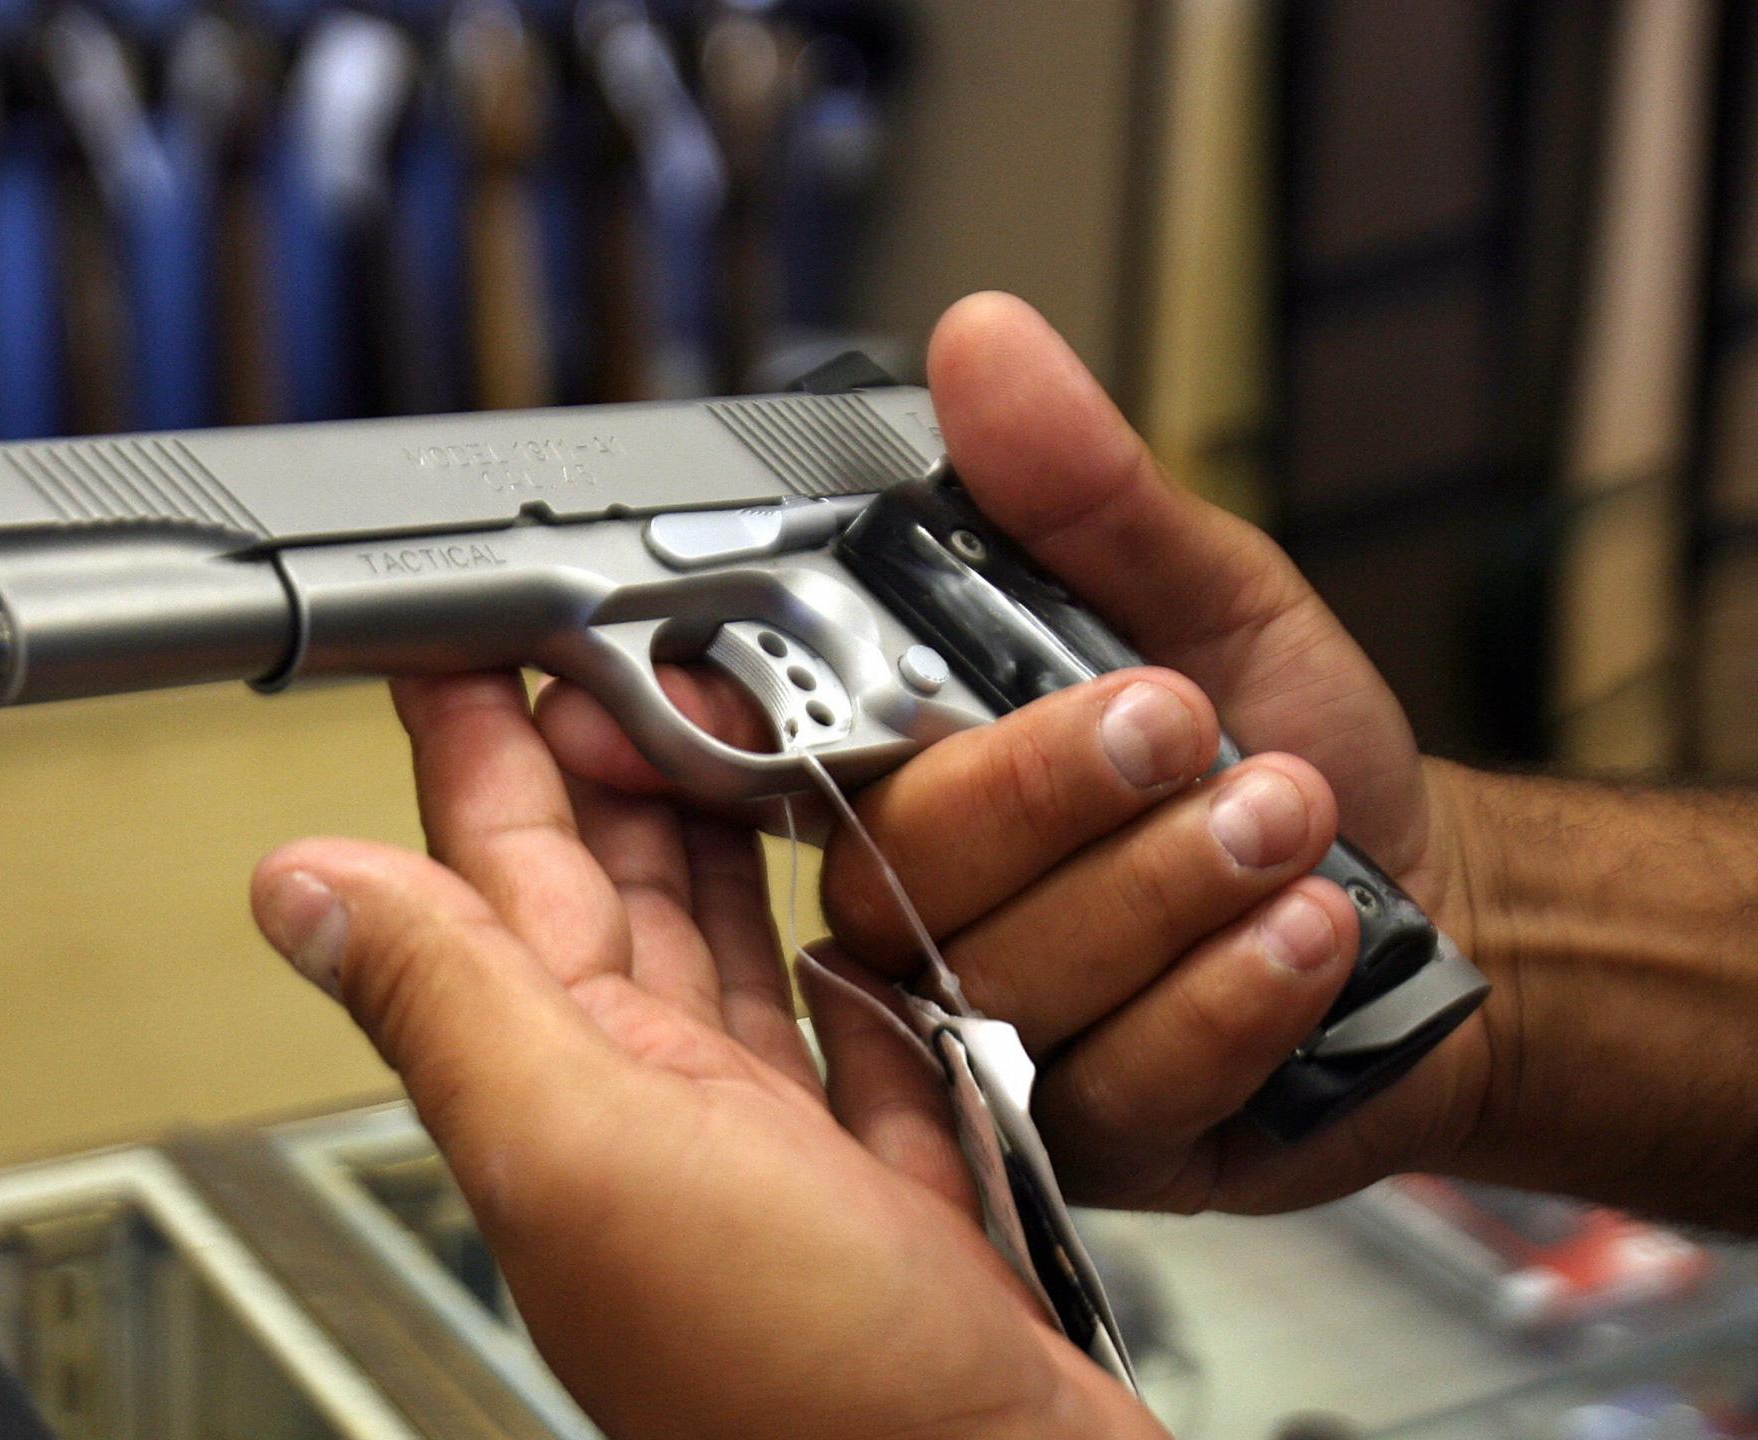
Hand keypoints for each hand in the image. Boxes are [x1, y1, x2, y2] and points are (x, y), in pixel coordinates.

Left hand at [252, 673, 1164, 1439]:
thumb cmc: (798, 1397)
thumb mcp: (587, 1157)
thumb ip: (450, 1008)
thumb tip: (297, 888)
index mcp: (572, 1086)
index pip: (495, 868)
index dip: (478, 741)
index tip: (464, 630)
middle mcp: (657, 1115)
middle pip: (610, 890)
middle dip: (603, 748)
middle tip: (611, 634)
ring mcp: (772, 1155)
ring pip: (723, 950)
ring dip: (715, 834)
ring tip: (719, 727)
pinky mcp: (891, 1190)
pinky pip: (851, 1041)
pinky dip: (844, 962)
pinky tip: (849, 913)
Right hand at [542, 293, 1501, 1213]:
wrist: (1443, 911)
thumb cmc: (1292, 749)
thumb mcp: (1206, 591)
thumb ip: (1085, 489)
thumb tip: (984, 343)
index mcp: (899, 766)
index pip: (749, 750)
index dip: (701, 725)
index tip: (697, 700)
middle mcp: (914, 909)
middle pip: (891, 866)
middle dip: (1049, 788)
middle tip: (1182, 723)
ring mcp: (986, 1037)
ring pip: (1007, 974)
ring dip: (1171, 884)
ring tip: (1292, 819)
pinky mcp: (1078, 1141)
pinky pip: (1118, 1078)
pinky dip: (1229, 993)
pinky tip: (1304, 936)